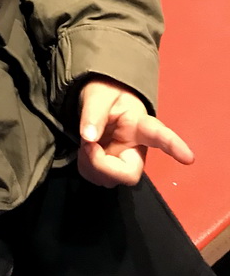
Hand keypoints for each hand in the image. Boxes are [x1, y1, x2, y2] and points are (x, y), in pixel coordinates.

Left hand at [77, 77, 193, 187]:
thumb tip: (89, 137)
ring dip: (90, 164)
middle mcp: (136, 148)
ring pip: (110, 180)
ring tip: (88, 143)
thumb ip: (93, 114)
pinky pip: (97, 179)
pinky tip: (88, 152)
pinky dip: (86, 167)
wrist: (100, 101)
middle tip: (88, 146)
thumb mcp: (98, 96)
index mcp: (140, 125)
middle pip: (129, 173)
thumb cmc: (106, 95)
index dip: (173, 146)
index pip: (159, 135)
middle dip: (102, 165)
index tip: (188, 157)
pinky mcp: (113, 170)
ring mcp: (125, 162)